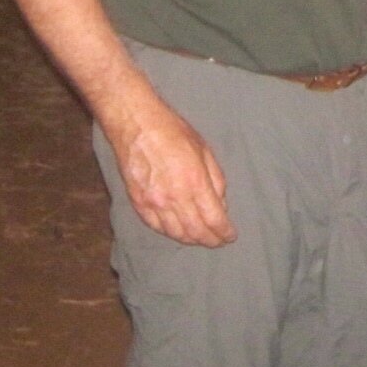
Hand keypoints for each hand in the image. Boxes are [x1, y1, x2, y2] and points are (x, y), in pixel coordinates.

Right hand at [109, 97, 235, 247]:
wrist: (136, 125)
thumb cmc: (173, 132)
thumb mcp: (204, 150)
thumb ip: (216, 180)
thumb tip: (221, 204)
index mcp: (195, 182)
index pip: (214, 220)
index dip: (224, 232)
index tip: (230, 236)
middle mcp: (174, 197)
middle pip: (196, 232)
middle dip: (210, 241)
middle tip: (218, 241)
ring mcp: (154, 202)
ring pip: (176, 234)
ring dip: (191, 240)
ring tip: (200, 238)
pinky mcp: (138, 203)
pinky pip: (156, 227)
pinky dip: (170, 233)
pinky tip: (178, 231)